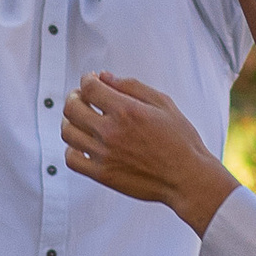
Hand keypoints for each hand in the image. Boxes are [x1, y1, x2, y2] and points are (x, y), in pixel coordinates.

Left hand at [61, 71, 237, 228]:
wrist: (187, 178)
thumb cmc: (181, 141)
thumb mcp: (163, 104)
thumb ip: (132, 86)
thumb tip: (105, 77)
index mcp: (126, 111)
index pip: (89, 88)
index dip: (87, 79)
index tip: (91, 80)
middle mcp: (111, 132)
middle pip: (72, 108)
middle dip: (75, 97)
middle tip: (82, 97)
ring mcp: (103, 154)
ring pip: (68, 132)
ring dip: (71, 121)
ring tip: (80, 120)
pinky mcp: (102, 174)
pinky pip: (72, 159)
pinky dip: (72, 149)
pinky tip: (83, 144)